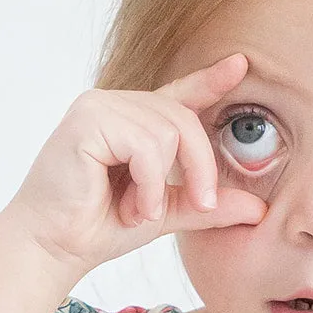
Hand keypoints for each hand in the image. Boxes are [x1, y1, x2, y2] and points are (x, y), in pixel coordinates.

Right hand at [3, 54, 268, 274]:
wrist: (53, 248)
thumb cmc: (98, 228)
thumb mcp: (166, 213)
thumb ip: (206, 204)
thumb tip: (259, 208)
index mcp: (133, 122)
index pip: (179, 96)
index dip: (211, 80)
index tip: (241, 64)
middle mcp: (115, 105)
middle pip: (183, 119)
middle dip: (200, 167)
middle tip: (200, 204)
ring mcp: (98, 107)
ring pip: (168, 131)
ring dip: (163, 184)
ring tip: (140, 211)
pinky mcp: (87, 119)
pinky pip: (145, 145)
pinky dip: (148, 183)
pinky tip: (132, 206)